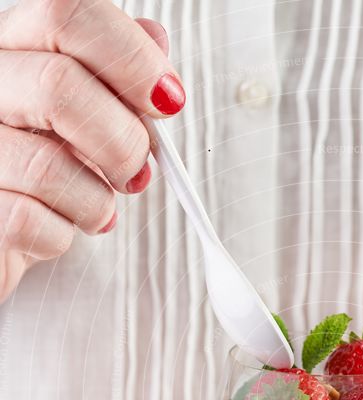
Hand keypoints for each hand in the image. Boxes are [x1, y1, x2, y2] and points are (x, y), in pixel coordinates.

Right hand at [0, 1, 184, 300]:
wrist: (0, 228)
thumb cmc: (42, 171)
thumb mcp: (82, 115)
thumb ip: (115, 77)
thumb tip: (154, 41)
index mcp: (14, 47)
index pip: (69, 15)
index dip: (132, 58)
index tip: (167, 100)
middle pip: (58, 85)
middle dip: (122, 141)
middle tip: (137, 171)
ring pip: (47, 166)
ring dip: (96, 201)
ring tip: (96, 208)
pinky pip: (29, 222)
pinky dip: (62, 236)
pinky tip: (59, 227)